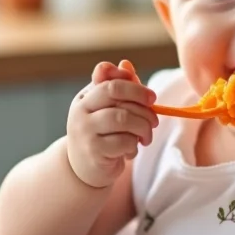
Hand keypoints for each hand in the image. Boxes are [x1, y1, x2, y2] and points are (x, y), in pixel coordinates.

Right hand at [66, 59, 156, 188]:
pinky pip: (124, 141)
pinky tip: (131, 150)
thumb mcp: (108, 110)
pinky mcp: (94, 151)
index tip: (151, 98)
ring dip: (143, 127)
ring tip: (146, 136)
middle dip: (141, 102)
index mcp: (85, 97)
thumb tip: (126, 64)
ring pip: (123, 117)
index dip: (133, 85)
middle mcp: (80, 111)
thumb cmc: (102, 134)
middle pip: (114, 92)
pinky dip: (134, 145)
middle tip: (154, 118)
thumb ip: (119, 88)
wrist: (84, 169)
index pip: (107, 78)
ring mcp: (85, 131)